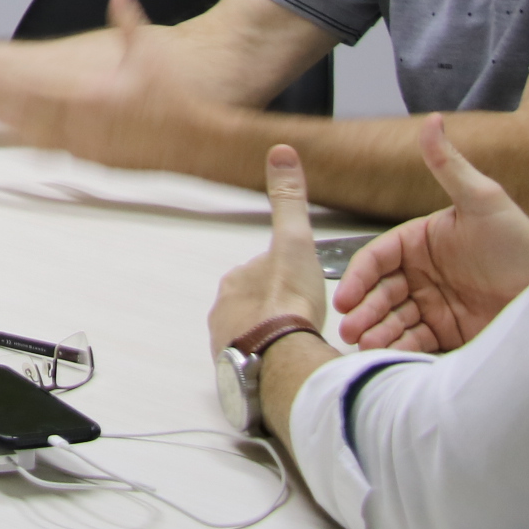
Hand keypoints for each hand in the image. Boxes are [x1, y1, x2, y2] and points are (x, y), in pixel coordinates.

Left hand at [0, 0, 215, 167]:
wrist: (196, 145)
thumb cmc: (174, 100)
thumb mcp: (150, 54)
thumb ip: (130, 20)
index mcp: (95, 96)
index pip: (42, 88)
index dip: (10, 81)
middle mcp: (86, 124)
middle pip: (31, 115)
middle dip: (0, 105)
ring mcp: (89, 147)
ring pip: (39, 139)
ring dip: (11, 129)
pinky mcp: (95, 162)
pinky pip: (56, 155)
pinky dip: (32, 148)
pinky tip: (12, 144)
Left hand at [209, 143, 329, 354]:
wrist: (282, 358)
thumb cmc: (290, 302)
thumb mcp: (294, 241)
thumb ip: (288, 199)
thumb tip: (281, 153)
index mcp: (235, 282)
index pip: (260, 273)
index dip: (284, 278)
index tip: (302, 287)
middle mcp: (224, 313)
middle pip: (256, 306)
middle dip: (278, 310)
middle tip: (305, 318)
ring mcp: (228, 345)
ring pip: (256, 336)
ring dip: (275, 339)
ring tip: (301, 344)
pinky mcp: (238, 375)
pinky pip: (256, 366)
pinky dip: (271, 364)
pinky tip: (290, 365)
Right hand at [335, 113, 528, 352]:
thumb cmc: (522, 241)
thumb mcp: (483, 199)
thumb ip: (449, 165)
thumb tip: (431, 120)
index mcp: (420, 242)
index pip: (378, 258)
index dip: (359, 277)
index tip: (346, 297)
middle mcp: (422, 274)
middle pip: (380, 292)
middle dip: (363, 311)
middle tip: (351, 330)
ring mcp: (433, 304)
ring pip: (393, 319)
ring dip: (376, 332)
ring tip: (367, 347)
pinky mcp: (448, 333)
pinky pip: (415, 342)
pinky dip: (399, 349)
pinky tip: (389, 356)